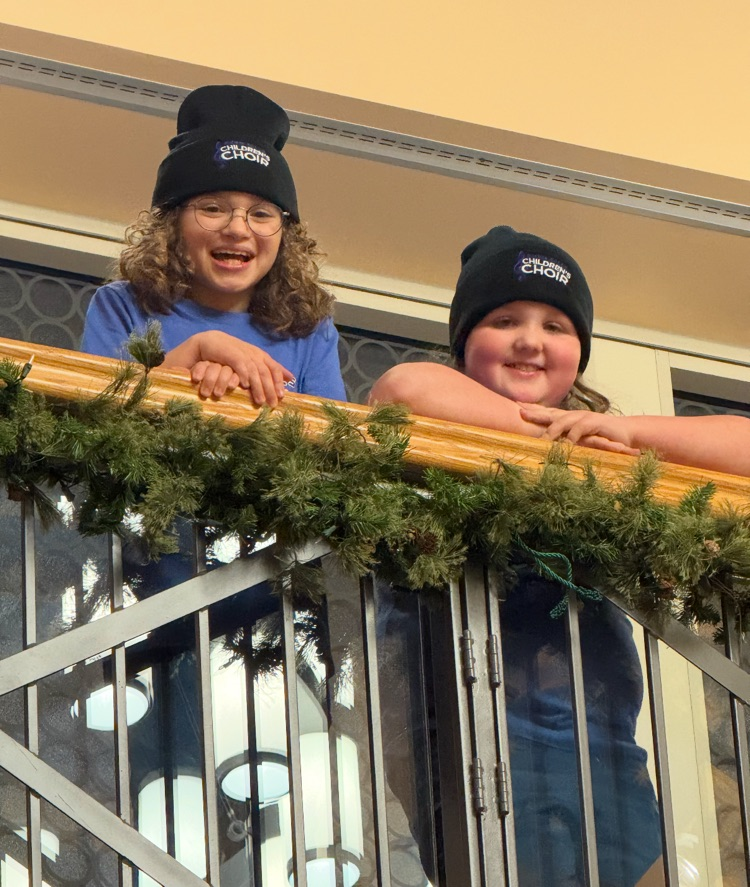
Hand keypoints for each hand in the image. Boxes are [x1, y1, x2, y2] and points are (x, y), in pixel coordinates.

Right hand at [163, 331, 294, 405]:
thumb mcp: (252, 362)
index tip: (282, 397)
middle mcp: (254, 354)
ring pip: (255, 371)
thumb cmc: (232, 356)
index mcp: (261, 356)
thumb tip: (290, 378)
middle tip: (272, 404)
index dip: (278, 382)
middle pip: (266, 372)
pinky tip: (245, 386)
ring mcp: (243, 353)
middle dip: (270, 389)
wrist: (213, 343)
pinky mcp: (231, 353)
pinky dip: (243, 375)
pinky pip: (240, 365)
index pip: (274, 368)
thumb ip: (269, 369)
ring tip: (259, 401)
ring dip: (258, 387)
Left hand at [518, 404, 641, 455]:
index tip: (517, 407)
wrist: (626, 435)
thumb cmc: (601, 438)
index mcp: (569, 419)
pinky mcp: (596, 424)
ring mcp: (585, 418)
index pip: (548, 412)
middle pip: (552, 413)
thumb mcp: (580, 440)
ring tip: (542, 438)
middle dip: (536, 413)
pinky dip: (573, 436)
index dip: (534, 409)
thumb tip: (546, 447)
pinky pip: (581, 429)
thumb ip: (565, 441)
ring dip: (553, 429)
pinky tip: (566, 443)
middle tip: (521, 413)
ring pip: (565, 421)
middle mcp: (575, 416)